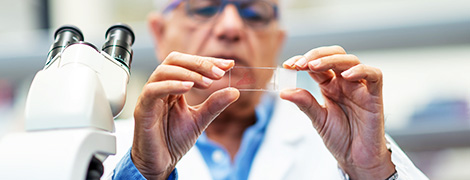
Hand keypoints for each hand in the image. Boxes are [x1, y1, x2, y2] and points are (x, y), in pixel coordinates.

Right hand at [131, 52, 239, 179]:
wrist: (160, 163)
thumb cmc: (173, 140)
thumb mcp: (200, 120)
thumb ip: (215, 105)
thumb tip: (234, 91)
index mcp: (173, 86)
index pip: (188, 64)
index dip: (208, 62)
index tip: (228, 64)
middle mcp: (160, 87)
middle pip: (175, 61)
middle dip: (199, 63)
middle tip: (218, 72)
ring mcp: (150, 96)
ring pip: (164, 71)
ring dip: (188, 73)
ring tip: (207, 83)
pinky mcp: (143, 109)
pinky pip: (153, 90)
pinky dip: (171, 85)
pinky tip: (188, 88)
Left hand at [280, 46, 394, 178]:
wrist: (356, 159)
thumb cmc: (341, 138)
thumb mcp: (318, 119)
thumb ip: (304, 103)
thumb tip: (284, 91)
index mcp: (330, 86)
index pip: (316, 65)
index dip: (302, 60)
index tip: (288, 64)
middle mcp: (345, 83)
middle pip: (334, 56)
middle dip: (315, 55)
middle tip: (299, 63)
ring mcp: (360, 88)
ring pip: (351, 61)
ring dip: (331, 59)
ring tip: (314, 66)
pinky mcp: (374, 96)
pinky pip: (374, 76)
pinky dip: (361, 71)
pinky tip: (346, 75)